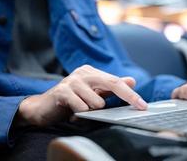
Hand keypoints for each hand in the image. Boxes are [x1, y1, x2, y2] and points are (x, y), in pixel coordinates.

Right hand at [16, 65, 147, 126]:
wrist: (44, 107)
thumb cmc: (70, 101)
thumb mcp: (93, 94)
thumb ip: (110, 88)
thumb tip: (132, 80)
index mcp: (91, 72)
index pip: (115, 81)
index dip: (131, 93)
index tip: (143, 105)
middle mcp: (82, 73)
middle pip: (111, 83)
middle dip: (127, 96)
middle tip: (139, 107)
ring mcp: (71, 80)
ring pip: (96, 101)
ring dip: (92, 111)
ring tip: (81, 111)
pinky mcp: (61, 90)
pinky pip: (81, 106)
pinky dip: (80, 114)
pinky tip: (72, 113)